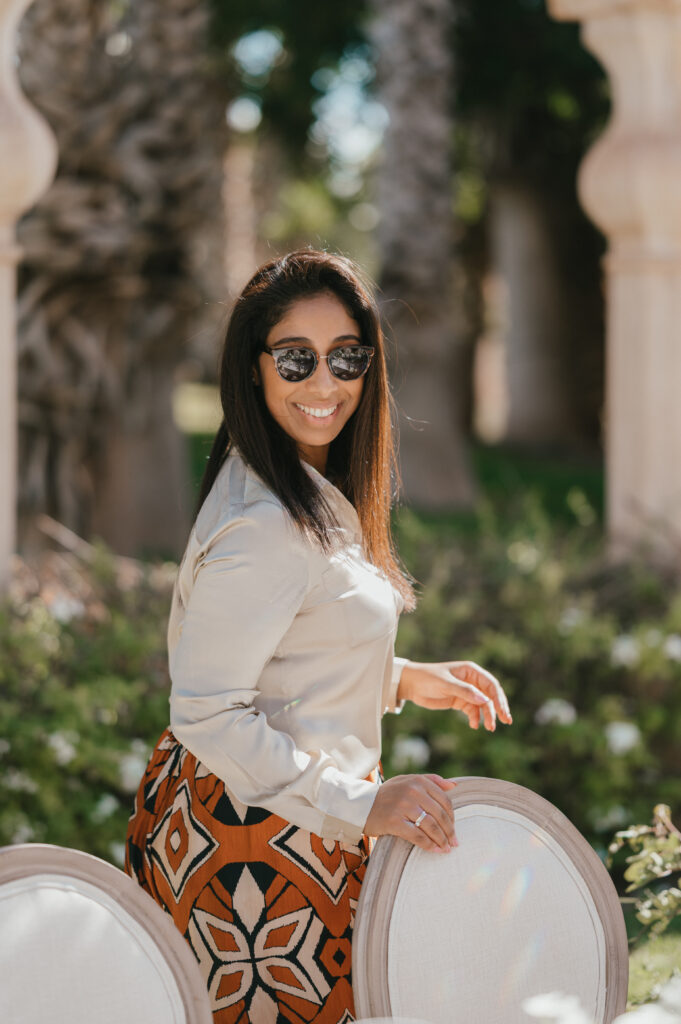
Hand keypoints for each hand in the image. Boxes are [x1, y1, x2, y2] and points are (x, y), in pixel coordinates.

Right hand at [364, 773, 457, 852]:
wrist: (361, 805)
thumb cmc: (388, 794)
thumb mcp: (407, 781)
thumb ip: (431, 780)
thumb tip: (454, 785)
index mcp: (418, 781)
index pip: (444, 800)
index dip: (452, 817)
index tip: (453, 828)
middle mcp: (412, 791)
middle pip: (439, 815)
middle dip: (449, 831)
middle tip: (454, 843)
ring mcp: (403, 806)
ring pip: (431, 826)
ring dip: (441, 840)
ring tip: (446, 848)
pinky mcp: (394, 821)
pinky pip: (417, 836)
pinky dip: (429, 845)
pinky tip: (434, 850)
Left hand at [397, 660, 511, 731]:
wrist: (410, 685)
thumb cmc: (427, 678)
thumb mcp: (445, 684)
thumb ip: (464, 691)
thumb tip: (485, 700)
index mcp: (470, 671)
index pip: (491, 684)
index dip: (499, 698)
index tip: (502, 711)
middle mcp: (471, 681)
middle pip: (490, 695)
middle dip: (498, 708)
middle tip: (505, 721)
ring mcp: (466, 692)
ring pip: (483, 705)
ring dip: (487, 716)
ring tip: (489, 728)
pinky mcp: (459, 701)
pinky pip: (472, 711)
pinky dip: (475, 718)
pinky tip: (474, 725)